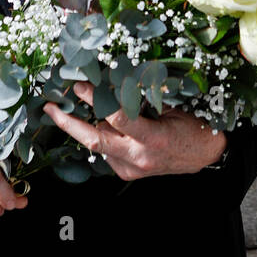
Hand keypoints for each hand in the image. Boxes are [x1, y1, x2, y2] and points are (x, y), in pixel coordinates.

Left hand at [43, 81, 226, 180]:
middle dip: (67, 123)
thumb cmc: (193, 125)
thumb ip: (143, 98)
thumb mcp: (173, 106)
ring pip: (97, 145)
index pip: (116, 118)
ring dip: (84, 126)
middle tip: (50, 107)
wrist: (206, 155)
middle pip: (94, 140)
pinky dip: (101, 135)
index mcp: (153, 139)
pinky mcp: (127, 174)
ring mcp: (131, 169)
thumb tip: (112, 82)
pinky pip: (106, 152)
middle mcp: (139, 157)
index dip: (95, 99)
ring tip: (71, 106)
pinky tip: (102, 124)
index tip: (79, 83)